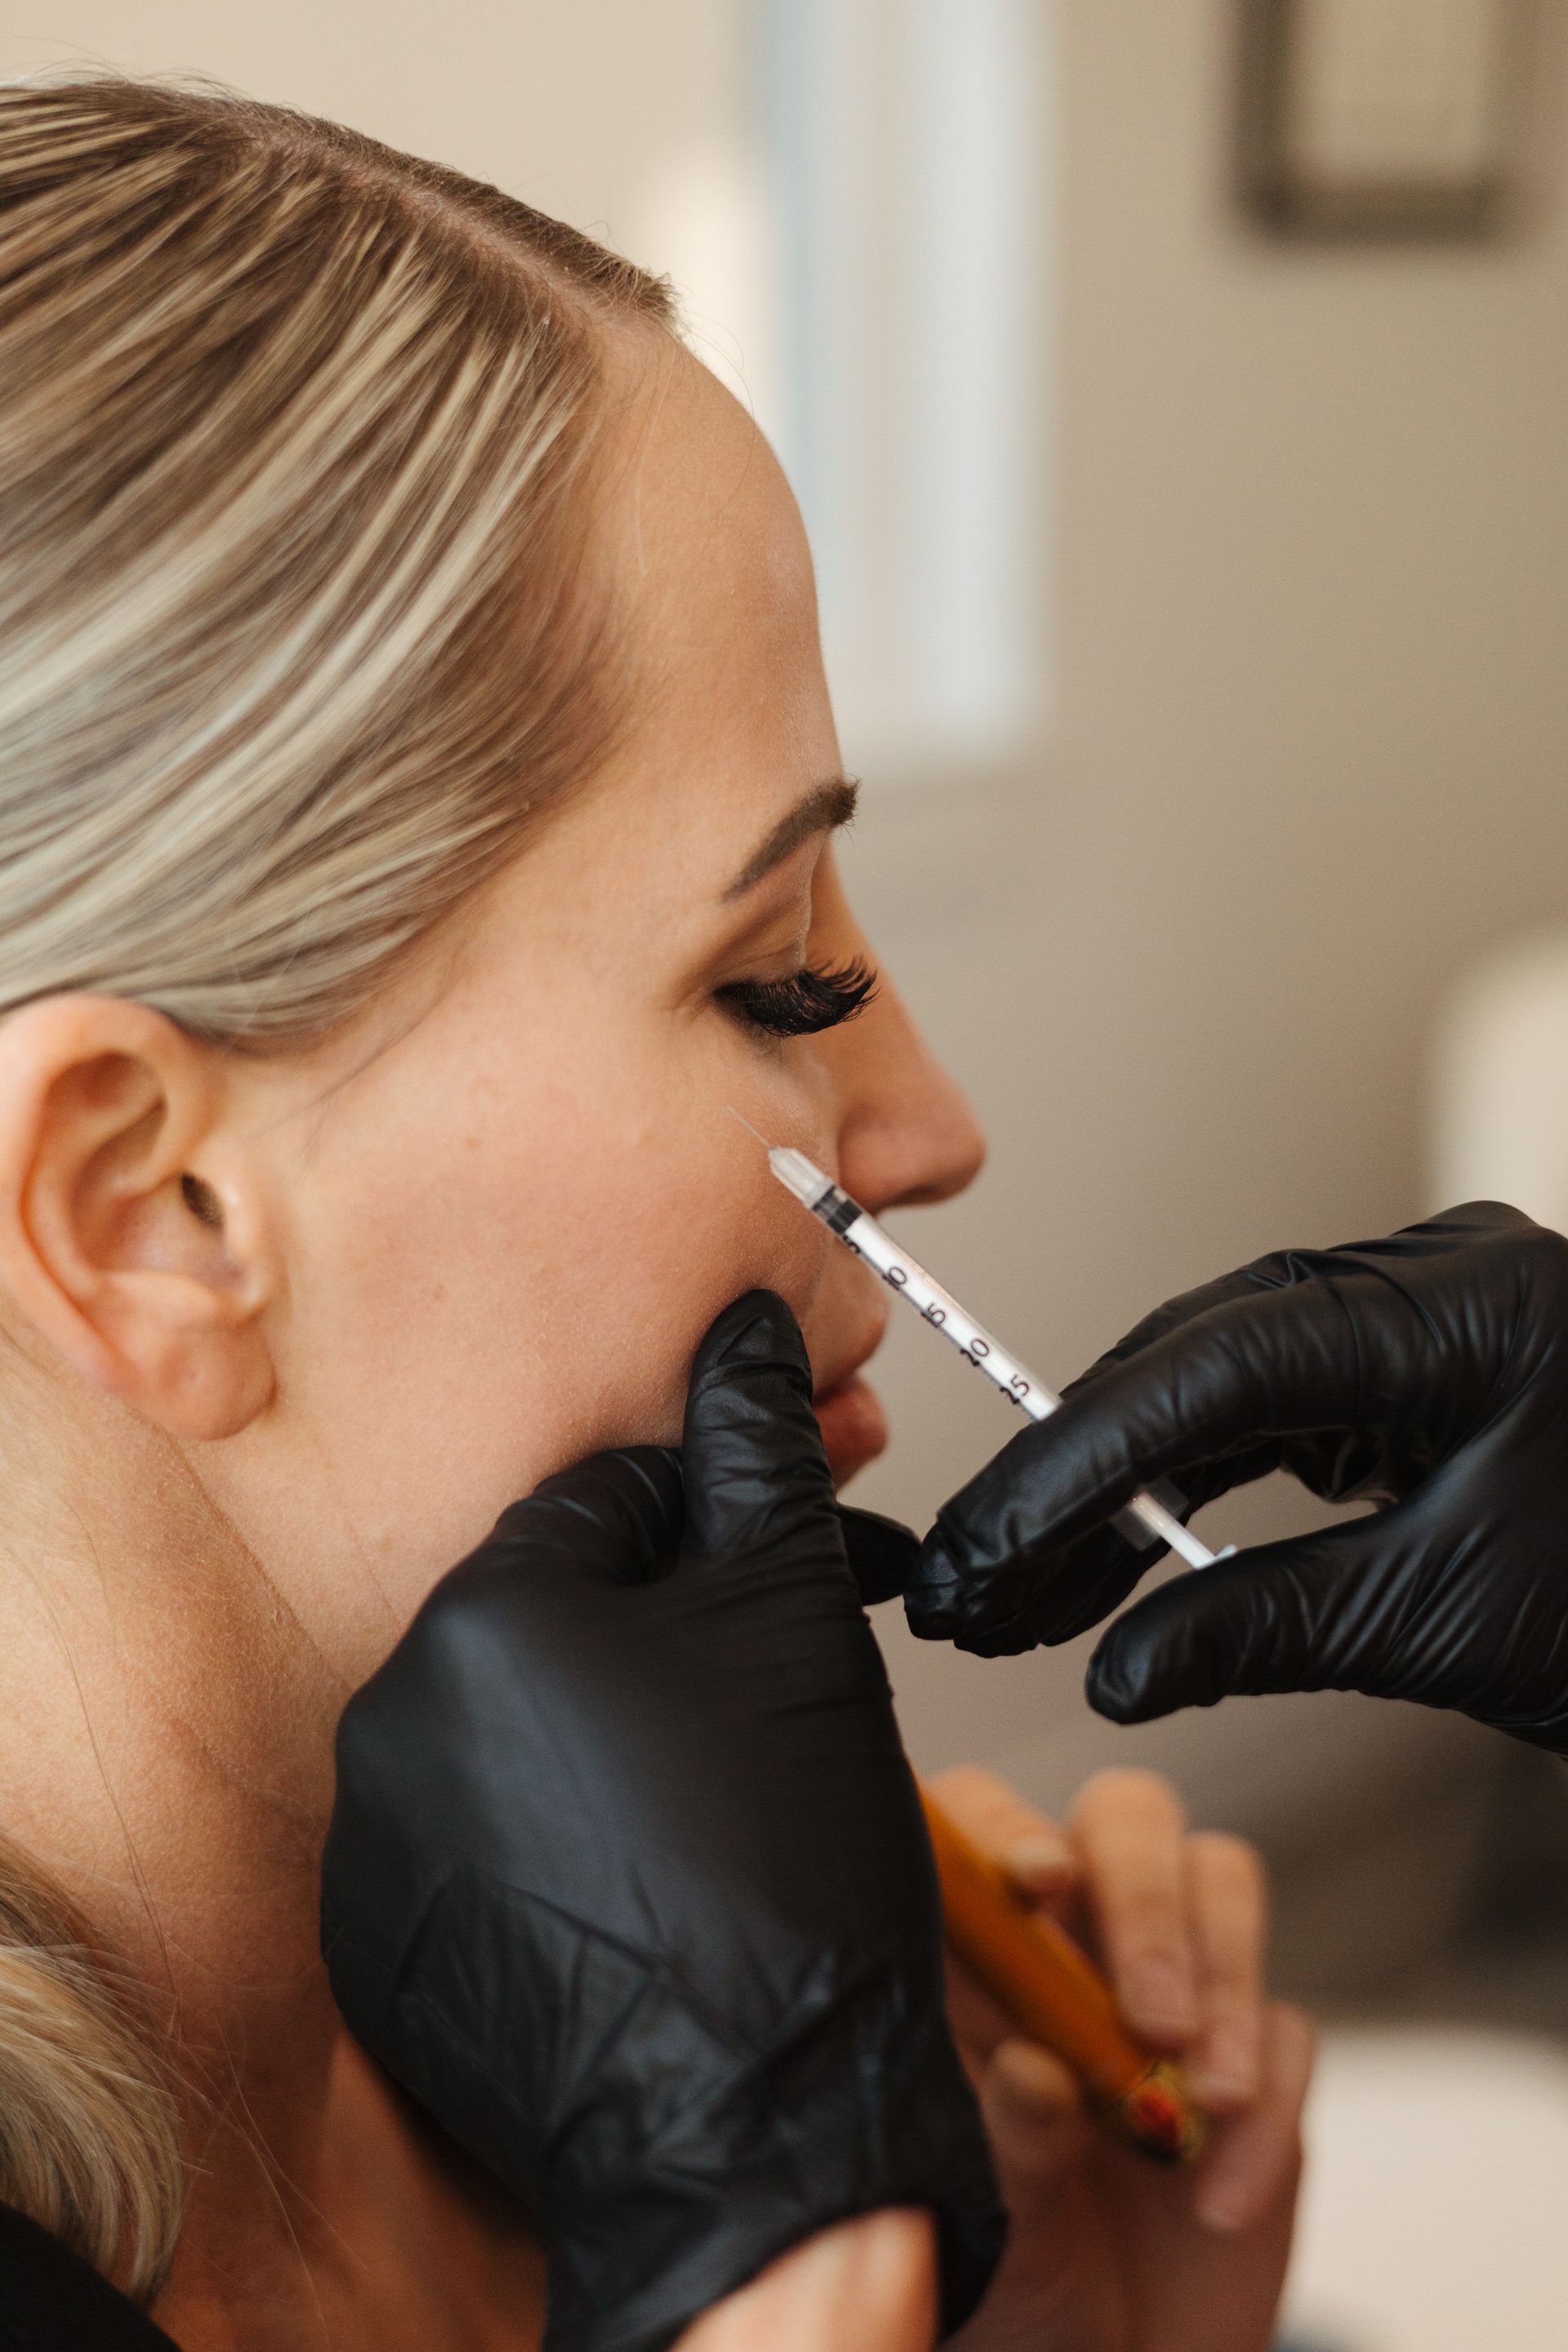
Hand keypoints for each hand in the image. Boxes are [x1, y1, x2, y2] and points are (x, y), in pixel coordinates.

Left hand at [322, 1292, 1002, 2351]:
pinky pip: (476, 1834)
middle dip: (657, 1629)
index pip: (610, 1499)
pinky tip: (641, 1871)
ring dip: (605, 1728)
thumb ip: (761, 1452)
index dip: (715, 1534)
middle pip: (553, 1609)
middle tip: (751, 1694)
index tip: (773, 1586)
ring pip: (516, 1722)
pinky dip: (552, 1832)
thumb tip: (747, 1333)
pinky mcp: (384, 1940)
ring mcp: (378, 1838)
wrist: (759, 2123)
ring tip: (705, 1796)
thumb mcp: (796, 1618)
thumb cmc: (788, 1872)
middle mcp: (395, 1713)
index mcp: (486, 1612)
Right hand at [905, 1203, 1567, 1749]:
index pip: (1219, 1362)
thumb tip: (1119, 1671)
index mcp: (1462, 1306)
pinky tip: (1121, 1556)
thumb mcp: (1456, 1621)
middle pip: (1199, 1357)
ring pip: (1221, 1381)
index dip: (1082, 1457)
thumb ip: (1268, 1628)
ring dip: (1119, 1487)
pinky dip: (1195, 1484)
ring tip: (1021, 1595)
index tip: (993, 1544)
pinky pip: (1276, 1408)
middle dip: (1075, 1478)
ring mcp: (1428, 1314)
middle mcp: (1435, 1280)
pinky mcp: (1423, 1363)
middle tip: (972, 1583)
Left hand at [937, 1768, 1311, 2351]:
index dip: (1005, 1824)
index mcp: (978, 1954)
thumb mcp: (985, 2227)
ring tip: (1207, 2102)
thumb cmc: (1009, 2278)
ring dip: (1225, 1979)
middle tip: (1153, 2015)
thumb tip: (1033, 2071)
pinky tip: (1222, 2200)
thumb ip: (1005, 2147)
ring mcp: (1176, 1986)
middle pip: (1124, 1820)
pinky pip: (1289, 2030)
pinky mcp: (1259, 2055)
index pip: (981, 1824)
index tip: (1037, 1880)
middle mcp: (1076, 1940)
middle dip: (1146, 1898)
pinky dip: (1270, 2111)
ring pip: (1219, 1880)